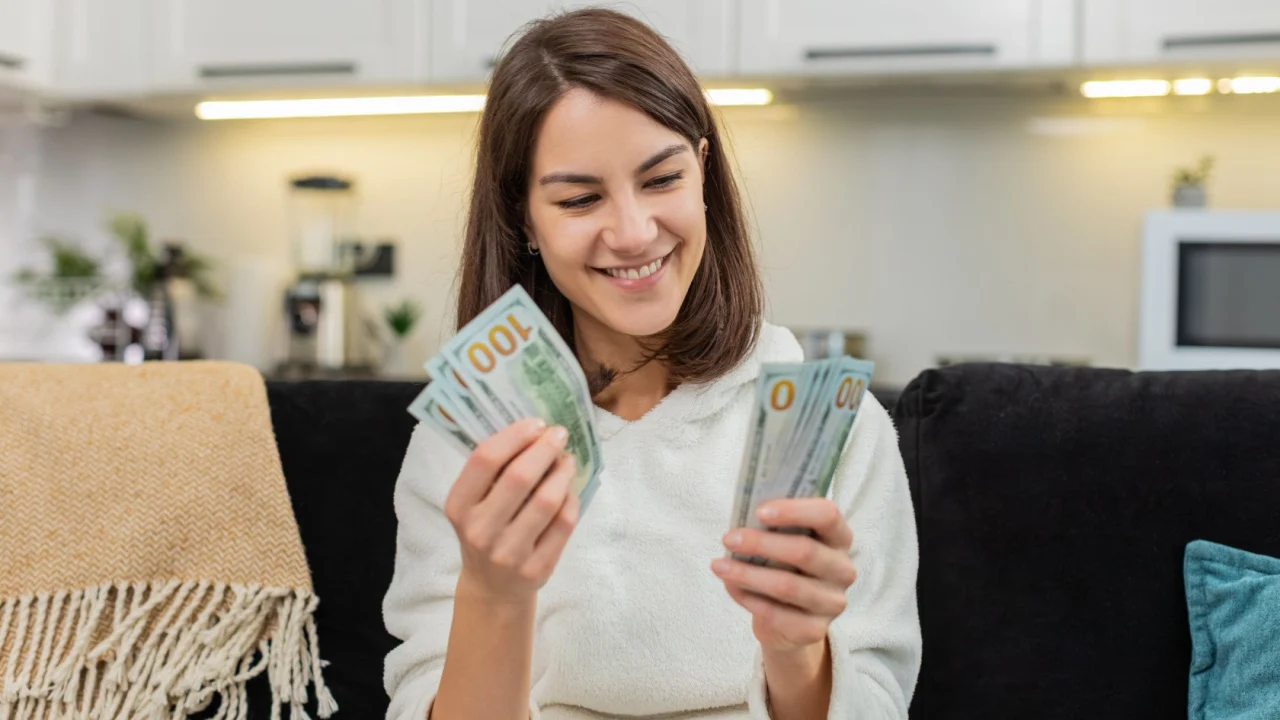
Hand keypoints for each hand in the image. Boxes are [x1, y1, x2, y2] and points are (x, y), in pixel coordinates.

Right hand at [444, 417, 579, 603]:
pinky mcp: (537, 568)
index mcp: (459, 507)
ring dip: (562, 472)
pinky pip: (563, 524)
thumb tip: (534, 430)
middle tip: (559, 434)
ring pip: (547, 501)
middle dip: (545, 448)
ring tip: (567, 460)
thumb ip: (493, 472)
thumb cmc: (486, 530)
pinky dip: (571, 499)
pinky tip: (568, 488)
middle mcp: (480, 531)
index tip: (535, 423)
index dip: (514, 435)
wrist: (492, 587)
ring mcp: (509, 553)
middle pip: (519, 477)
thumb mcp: (474, 504)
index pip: (484, 460)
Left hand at [712, 499, 856, 653]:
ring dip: (747, 573)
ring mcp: (832, 603)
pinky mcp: (814, 630)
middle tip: (728, 538)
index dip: (793, 511)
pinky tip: (730, 585)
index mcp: (839, 538)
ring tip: (718, 565)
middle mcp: (843, 570)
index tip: (759, 512)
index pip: (827, 515)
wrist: (789, 621)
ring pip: (787, 586)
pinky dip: (747, 597)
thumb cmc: (784, 567)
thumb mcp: (784, 543)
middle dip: (761, 543)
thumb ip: (773, 529)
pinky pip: (775, 613)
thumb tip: (743, 523)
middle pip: (804, 552)